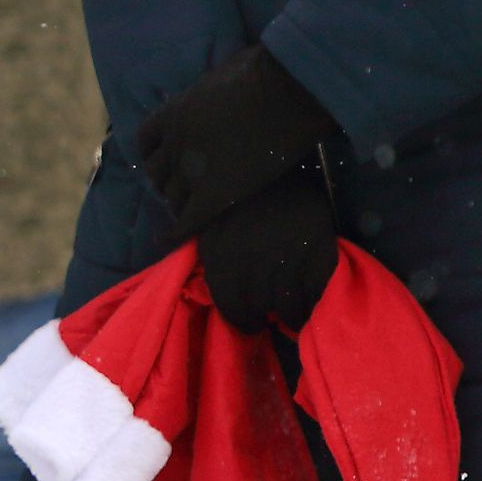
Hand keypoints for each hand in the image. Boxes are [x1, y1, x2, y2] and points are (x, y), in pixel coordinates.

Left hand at [135, 43, 338, 236]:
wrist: (291, 91)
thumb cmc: (267, 71)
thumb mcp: (221, 74)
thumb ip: (208, 91)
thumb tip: (214, 89)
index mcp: (173, 113)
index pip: (146, 140)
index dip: (153, 154)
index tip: (162, 160)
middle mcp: (175, 144)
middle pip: (156, 173)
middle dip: (165, 181)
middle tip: (179, 189)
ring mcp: (193, 171)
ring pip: (172, 199)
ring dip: (177, 205)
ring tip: (186, 211)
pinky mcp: (216, 194)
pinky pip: (188, 221)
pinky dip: (177, 233)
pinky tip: (173, 240)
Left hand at [195, 171, 338, 334]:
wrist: (280, 156)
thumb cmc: (241, 190)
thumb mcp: (209, 210)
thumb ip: (190, 234)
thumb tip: (163, 241)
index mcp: (220, 256)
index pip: (231, 306)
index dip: (242, 321)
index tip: (252, 324)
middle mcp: (250, 262)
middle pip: (260, 308)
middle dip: (267, 316)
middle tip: (274, 317)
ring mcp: (285, 256)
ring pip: (287, 306)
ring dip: (291, 315)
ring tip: (293, 314)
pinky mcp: (318, 248)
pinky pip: (317, 290)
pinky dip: (315, 302)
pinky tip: (312, 302)